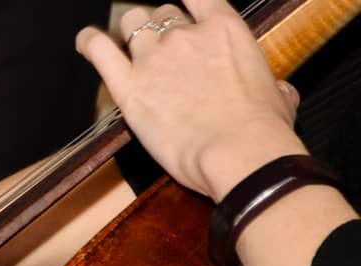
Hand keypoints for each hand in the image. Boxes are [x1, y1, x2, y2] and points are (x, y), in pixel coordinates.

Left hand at [75, 0, 304, 201]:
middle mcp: (186, 34)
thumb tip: (278, 92)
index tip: (183, 14)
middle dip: (160, 29)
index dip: (187, 5)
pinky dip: (88, 42)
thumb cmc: (262, 129)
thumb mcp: (280, 96)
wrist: (239, 152)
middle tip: (162, 55)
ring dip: (131, 34)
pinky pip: (98, 50)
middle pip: (162, 13)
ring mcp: (155, 57)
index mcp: (226, 29)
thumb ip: (272, 85)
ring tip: (129, 50)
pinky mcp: (129, 87)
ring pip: (133, 25)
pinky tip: (85, 41)